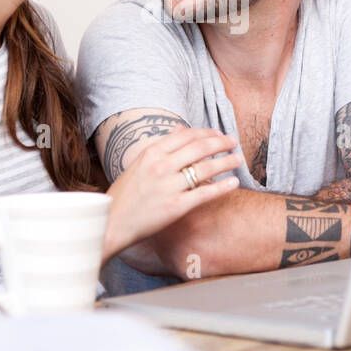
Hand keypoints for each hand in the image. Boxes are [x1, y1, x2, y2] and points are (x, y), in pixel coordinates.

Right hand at [102, 127, 240, 262]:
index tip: (218, 135)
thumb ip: (160, 148)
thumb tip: (179, 128)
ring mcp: (168, 186)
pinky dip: (222, 187)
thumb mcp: (138, 164)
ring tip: (238, 159)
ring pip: (205, 169)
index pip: (186, 135)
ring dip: (226, 161)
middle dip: (221, 143)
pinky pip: (204, 193)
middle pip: (200, 148)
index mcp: (151, 152)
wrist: (112, 222)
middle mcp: (161, 166)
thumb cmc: (125, 194)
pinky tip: (233, 183)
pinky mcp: (176, 207)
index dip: (207, 133)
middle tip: (233, 142)